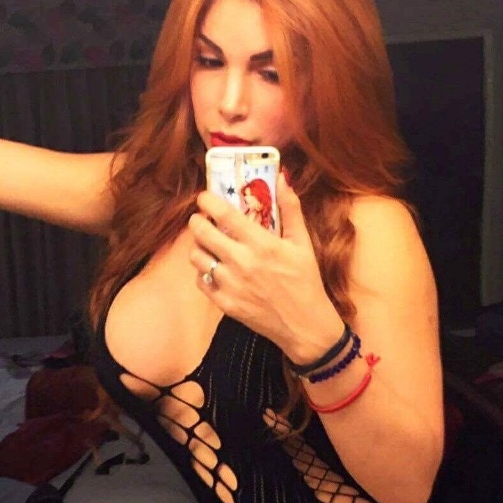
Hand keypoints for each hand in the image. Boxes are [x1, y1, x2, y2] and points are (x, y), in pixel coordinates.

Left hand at [188, 172, 343, 358]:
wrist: (304, 325)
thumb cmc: (305, 281)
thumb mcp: (302, 243)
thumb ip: (291, 209)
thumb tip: (282, 178)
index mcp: (261, 244)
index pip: (224, 215)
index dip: (207, 201)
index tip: (204, 197)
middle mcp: (242, 263)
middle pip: (202, 233)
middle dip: (197, 221)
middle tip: (202, 220)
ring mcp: (231, 285)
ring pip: (197, 257)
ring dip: (199, 246)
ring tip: (208, 245)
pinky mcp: (225, 304)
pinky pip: (200, 281)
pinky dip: (203, 272)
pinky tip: (214, 268)